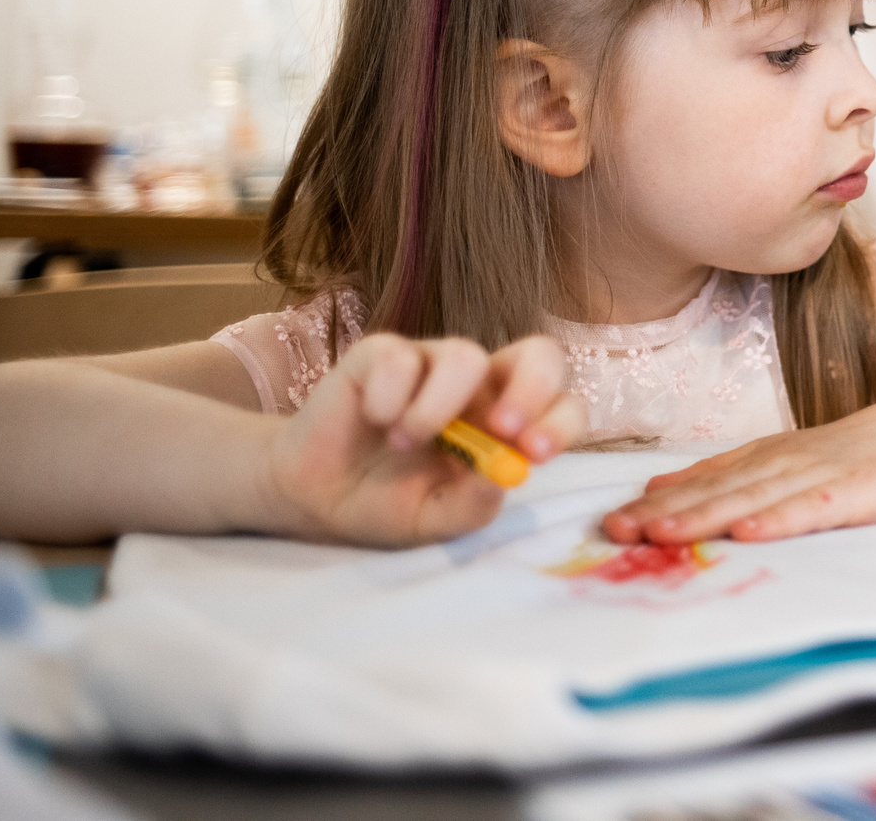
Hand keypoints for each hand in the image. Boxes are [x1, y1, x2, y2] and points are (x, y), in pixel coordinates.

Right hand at [260, 333, 582, 546]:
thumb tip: (506, 478)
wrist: (314, 496)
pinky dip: (388, 396)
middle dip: (532, 388)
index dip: (561, 420)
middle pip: (538, 354)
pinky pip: (399, 358)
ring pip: (465, 354)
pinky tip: (373, 420)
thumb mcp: (433, 520)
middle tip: (503, 429)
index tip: (536, 453)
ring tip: (403, 444)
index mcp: (505, 422)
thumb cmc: (386, 502)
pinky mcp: (381, 354)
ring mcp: (431, 364)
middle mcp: (479, 386)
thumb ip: (471, 506)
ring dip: (438, 406)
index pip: (561, 403)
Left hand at [600, 399, 875, 543]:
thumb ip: (721, 475)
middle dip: (665, 513)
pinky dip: (779, 520)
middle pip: (716, 491)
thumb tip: (655, 489)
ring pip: (753, 498)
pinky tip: (750, 533)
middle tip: (618, 532)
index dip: (654, 503)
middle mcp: (780, 464)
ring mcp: (817, 476)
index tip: (610, 524)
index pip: (699, 483)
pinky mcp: (855, 491)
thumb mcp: (777, 459)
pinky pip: (812, 508)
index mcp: (759, 459)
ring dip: (706, 516)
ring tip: (663, 535)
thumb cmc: (845, 454)